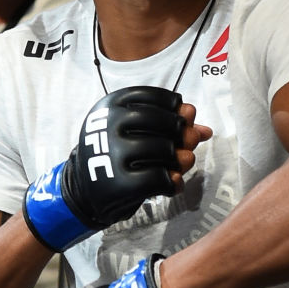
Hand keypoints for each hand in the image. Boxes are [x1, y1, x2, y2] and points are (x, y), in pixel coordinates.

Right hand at [22, 86, 212, 250]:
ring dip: (181, 159)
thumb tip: (205, 129)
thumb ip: (169, 126)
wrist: (83, 190)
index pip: (155, 97)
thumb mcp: (134, 132)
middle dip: (181, 133)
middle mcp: (110, 125)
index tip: (179, 116)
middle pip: (165, 122)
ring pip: (166, 150)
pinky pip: (161, 178)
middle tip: (183, 144)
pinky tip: (172, 183)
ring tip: (180, 164)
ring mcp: (113, 153)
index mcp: (111, 105)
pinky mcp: (119, 182)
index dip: (174, 107)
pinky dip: (173, 182)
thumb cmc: (115, 154)